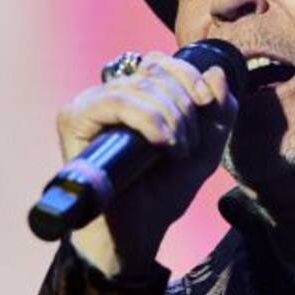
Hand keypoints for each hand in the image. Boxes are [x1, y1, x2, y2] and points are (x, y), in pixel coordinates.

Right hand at [56, 51, 237, 276]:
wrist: (138, 231)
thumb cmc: (164, 190)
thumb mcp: (205, 147)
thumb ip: (219, 109)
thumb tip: (216, 71)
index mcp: (136, 95)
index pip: (161, 62)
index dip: (188, 76)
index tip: (207, 103)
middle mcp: (110, 95)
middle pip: (154, 71)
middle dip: (183, 106)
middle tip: (187, 146)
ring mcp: (89, 105)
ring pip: (140, 86)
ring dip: (171, 118)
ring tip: (176, 151)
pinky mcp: (74, 119)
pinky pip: (117, 102)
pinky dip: (149, 120)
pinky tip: (162, 144)